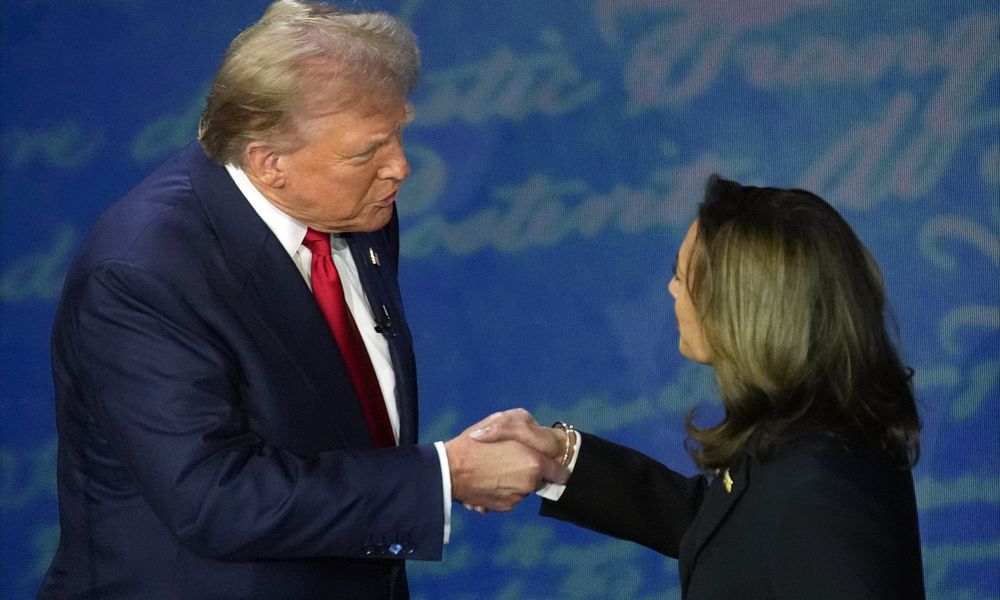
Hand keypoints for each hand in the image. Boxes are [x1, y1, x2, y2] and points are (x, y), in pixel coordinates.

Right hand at [444, 413, 568, 512]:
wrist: (449, 470)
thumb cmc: (475, 443)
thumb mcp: (503, 420)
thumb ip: (526, 426)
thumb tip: (536, 431)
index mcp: (534, 464)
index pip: (560, 473)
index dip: (555, 466)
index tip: (547, 462)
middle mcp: (529, 484)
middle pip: (539, 479)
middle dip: (530, 470)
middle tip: (509, 459)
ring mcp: (517, 498)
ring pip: (524, 488)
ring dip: (515, 480)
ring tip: (495, 467)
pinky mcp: (503, 507)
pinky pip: (510, 496)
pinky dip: (503, 489)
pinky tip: (488, 478)